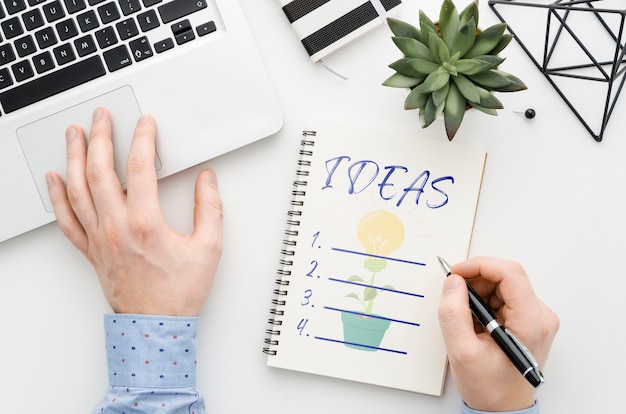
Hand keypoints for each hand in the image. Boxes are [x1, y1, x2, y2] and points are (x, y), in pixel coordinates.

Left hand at [45, 108, 222, 315]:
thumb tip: (207, 180)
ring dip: (75, 157)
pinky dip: (57, 197)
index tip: (146, 124)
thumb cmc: (179, 292)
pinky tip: (54, 179)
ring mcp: (99, 239)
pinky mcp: (91, 251)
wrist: (156, 326)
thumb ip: (210, 209)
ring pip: (78, 189)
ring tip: (74, 134)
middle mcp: (116, 227)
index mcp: (145, 223)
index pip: (140, 168)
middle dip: (100, 137)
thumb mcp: (209, 249)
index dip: (143, 139)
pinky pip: (67, 219)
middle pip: (100, 171)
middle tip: (102, 116)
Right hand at [438, 257, 558, 411]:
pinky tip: (474, 322)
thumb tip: (453, 283)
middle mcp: (540, 317)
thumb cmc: (490, 389)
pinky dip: (484, 302)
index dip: (480, 266)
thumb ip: (454, 314)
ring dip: (478, 293)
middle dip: (475, 281)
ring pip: (503, 286)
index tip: (457, 273)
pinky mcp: (528, 321)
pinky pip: (504, 297)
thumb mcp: (462, 352)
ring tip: (465, 317)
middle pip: (506, 277)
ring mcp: (536, 319)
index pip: (510, 274)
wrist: (504, 410)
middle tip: (454, 296)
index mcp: (531, 323)